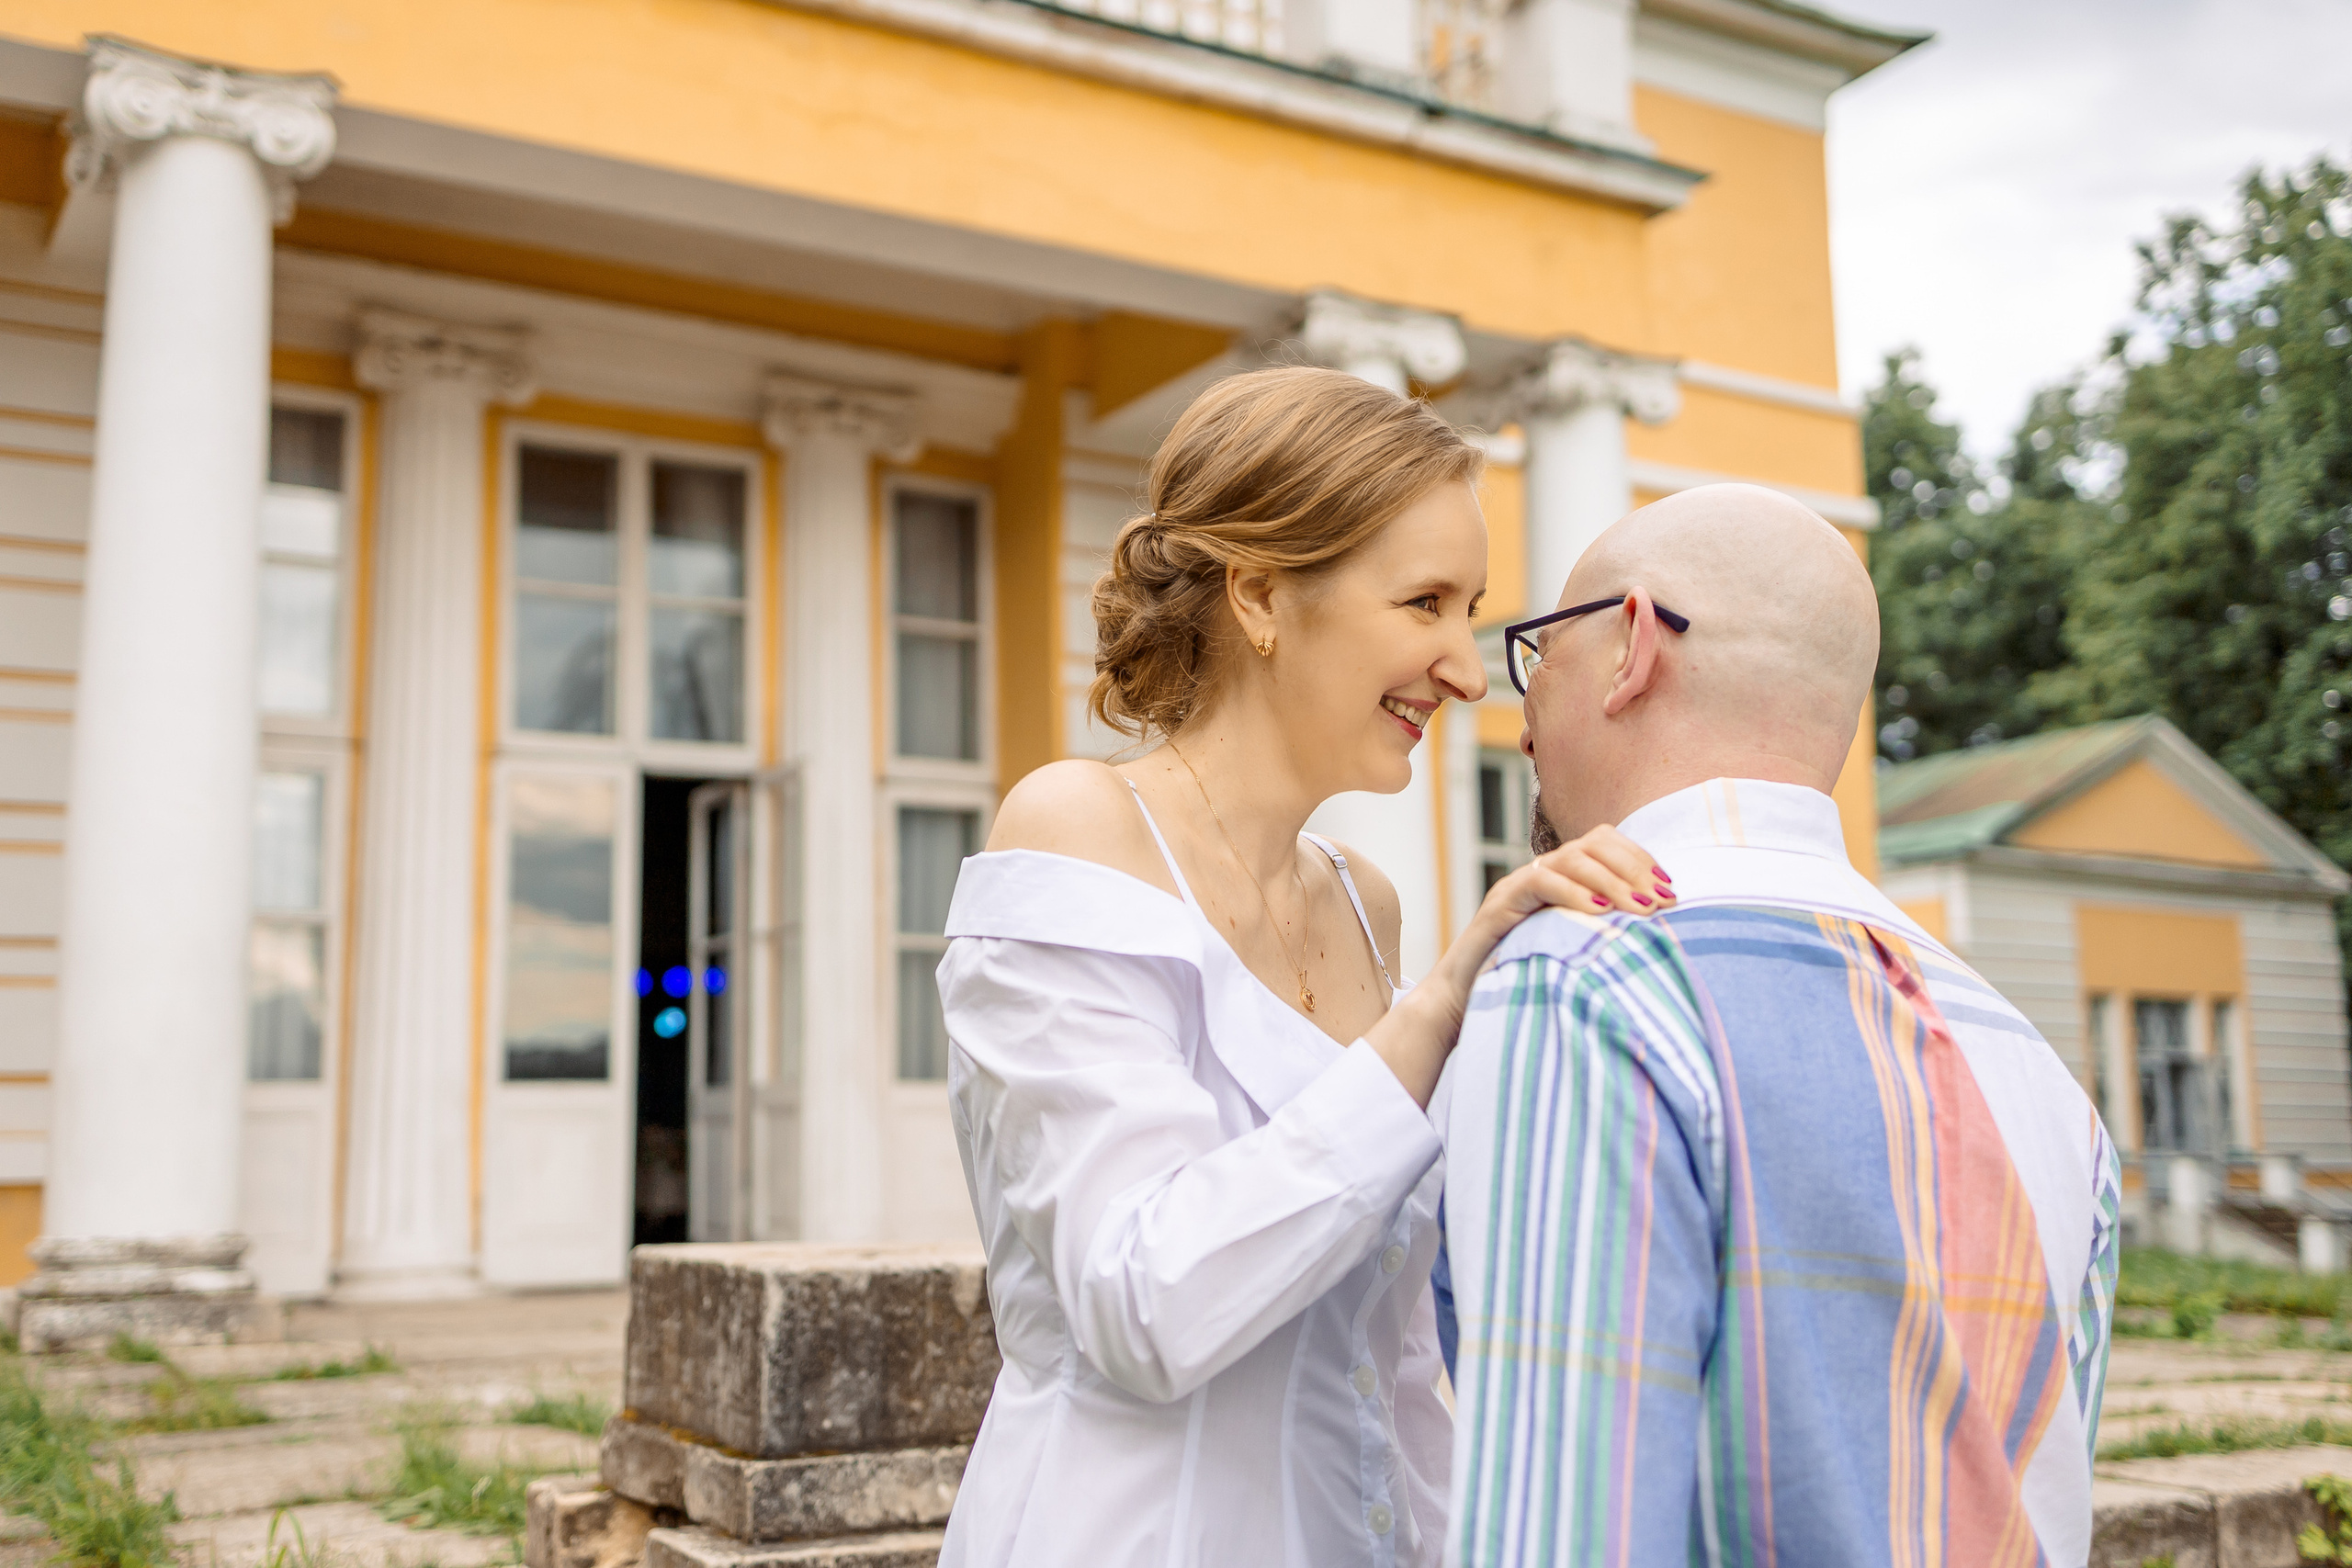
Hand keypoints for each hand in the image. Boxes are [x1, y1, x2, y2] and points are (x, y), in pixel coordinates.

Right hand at [1361, 825, 1670, 1106]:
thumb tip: (1662, 933)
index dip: (1643, 860)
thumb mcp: (1576, 950)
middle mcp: (1542, 873)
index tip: (1671, 892)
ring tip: (1640, 909)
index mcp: (1564, 878)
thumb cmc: (1526, 979)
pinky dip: (1572, 893)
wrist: (1463, 1002)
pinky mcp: (1500, 905)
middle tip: (1661, 902)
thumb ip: (1607, 934)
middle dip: (1635, 868)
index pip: (1607, 842)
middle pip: (1595, 842)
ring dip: (1612, 881)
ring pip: (1571, 858)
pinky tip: (1598, 913)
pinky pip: (1538, 883)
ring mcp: (1519, 885)